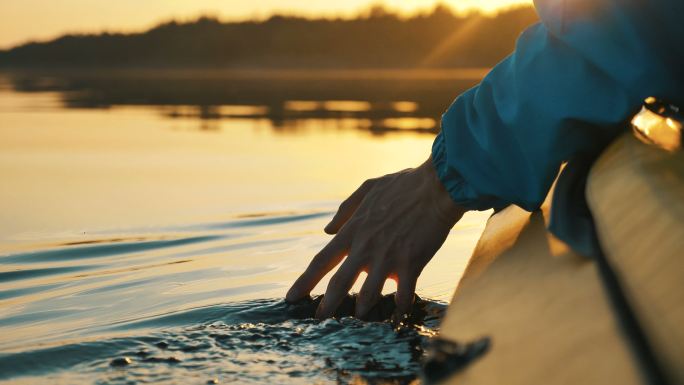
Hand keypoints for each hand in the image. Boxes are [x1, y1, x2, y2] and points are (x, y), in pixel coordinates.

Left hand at [286, 156, 465, 318]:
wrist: (437, 186)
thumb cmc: (404, 184)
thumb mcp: (369, 188)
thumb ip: (346, 210)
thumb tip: (327, 230)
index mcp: (353, 230)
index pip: (322, 260)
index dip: (305, 281)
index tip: (292, 297)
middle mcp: (365, 247)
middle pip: (339, 284)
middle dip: (327, 306)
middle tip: (319, 321)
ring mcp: (388, 257)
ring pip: (369, 294)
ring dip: (362, 310)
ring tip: (358, 320)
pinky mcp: (411, 263)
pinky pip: (403, 294)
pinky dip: (400, 307)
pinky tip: (398, 314)